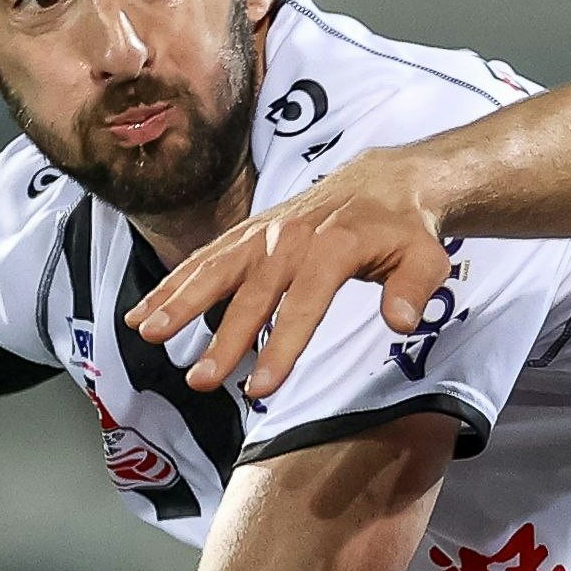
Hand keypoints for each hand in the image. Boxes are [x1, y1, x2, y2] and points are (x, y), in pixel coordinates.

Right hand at [127, 147, 451, 397]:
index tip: (260, 389)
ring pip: (216, 268)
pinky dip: (172, 283)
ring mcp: (263, 232)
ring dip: (180, 301)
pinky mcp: (247, 233)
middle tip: (200, 381)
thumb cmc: (404, 231)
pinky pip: (205, 258)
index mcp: (334, 246)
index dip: (282, 345)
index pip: (305, 301)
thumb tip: (400, 322)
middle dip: (224, 338)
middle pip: (252, 292)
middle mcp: (291, 237)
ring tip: (147, 334)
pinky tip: (144, 312)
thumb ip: (414, 288)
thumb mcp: (427, 256)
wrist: (383, 182)